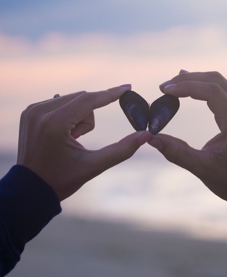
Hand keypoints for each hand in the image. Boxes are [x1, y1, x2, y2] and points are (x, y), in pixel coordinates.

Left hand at [17, 86, 151, 200]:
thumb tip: (146, 135)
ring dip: (79, 117)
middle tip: (79, 139)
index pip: (88, 100)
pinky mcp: (30, 111)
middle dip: (88, 118)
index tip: (128, 87)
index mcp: (54, 124)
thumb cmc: (61, 180)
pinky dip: (68, 115)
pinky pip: (60, 103)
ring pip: (72, 100)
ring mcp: (32, 110)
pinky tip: (61, 135)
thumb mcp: (93, 166)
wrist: (31, 188)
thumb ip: (122, 150)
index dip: (111, 94)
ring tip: (70, 139)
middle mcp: (40, 111)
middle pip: (82, 99)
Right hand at [148, 71, 226, 208]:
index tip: (164, 90)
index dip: (186, 86)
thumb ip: (176, 152)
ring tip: (172, 85)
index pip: (211, 90)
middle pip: (215, 80)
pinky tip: (190, 89)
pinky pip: (222, 92)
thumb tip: (151, 139)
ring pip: (219, 83)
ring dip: (195, 81)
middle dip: (188, 79)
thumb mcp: (202, 168)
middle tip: (164, 87)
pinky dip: (203, 88)